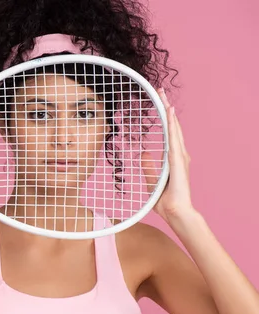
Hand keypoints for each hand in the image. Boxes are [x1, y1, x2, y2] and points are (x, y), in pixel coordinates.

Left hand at [141, 88, 193, 222]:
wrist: (174, 212)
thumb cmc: (165, 201)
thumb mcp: (151, 182)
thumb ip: (148, 168)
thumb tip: (143, 155)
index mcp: (173, 159)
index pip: (169, 134)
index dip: (165, 118)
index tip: (161, 103)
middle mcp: (179, 155)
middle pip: (173, 127)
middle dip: (167, 108)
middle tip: (162, 91)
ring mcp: (180, 157)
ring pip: (174, 129)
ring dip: (169, 112)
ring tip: (164, 96)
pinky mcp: (178, 161)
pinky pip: (174, 139)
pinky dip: (172, 125)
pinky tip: (169, 113)